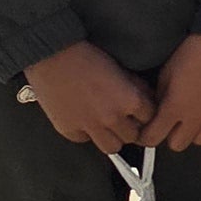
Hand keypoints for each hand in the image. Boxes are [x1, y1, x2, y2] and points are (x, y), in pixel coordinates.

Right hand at [23, 41, 153, 153]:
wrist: (51, 53)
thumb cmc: (86, 55)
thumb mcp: (119, 67)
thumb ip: (135, 87)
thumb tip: (145, 98)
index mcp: (130, 100)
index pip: (149, 118)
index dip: (144, 112)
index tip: (138, 109)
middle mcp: (112, 118)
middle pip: (132, 136)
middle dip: (129, 126)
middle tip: (121, 117)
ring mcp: (90, 127)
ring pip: (112, 147)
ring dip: (111, 137)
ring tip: (105, 125)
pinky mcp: (70, 131)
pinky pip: (85, 140)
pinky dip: (86, 133)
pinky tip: (82, 118)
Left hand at [148, 34, 200, 150]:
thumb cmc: (194, 50)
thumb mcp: (166, 71)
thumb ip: (160, 94)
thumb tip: (157, 107)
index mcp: (175, 107)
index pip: (153, 137)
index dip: (146, 137)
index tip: (145, 133)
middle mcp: (195, 116)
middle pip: (177, 145)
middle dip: (168, 136)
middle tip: (168, 123)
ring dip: (193, 133)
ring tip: (190, 120)